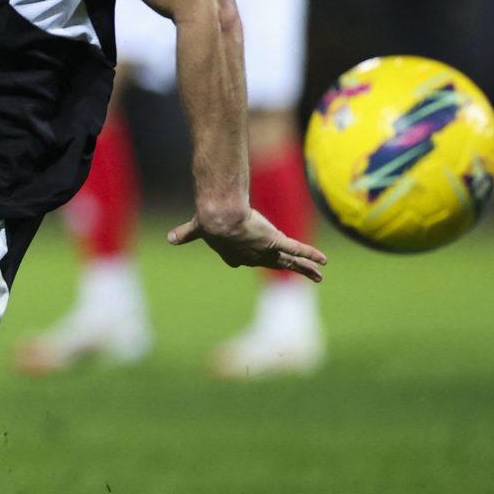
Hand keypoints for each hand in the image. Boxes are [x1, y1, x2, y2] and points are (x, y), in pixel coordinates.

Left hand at [168, 207, 326, 281]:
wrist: (220, 217)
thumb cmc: (208, 220)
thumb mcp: (197, 228)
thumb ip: (185, 233)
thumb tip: (170, 239)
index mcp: (235, 254)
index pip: (244, 261)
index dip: (247, 259)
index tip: (247, 260)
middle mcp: (253, 257)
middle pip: (276, 265)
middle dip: (291, 269)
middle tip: (304, 275)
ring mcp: (265, 250)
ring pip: (290, 261)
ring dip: (306, 269)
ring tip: (319, 276)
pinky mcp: (275, 241)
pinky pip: (296, 249)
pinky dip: (311, 255)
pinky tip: (323, 261)